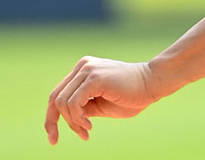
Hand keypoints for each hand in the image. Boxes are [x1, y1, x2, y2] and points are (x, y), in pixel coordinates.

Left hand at [44, 56, 161, 143]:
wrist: (152, 84)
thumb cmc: (130, 96)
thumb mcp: (100, 104)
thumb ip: (83, 106)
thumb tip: (66, 118)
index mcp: (83, 70)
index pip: (57, 94)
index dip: (51, 118)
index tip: (53, 139)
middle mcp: (82, 66)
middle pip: (55, 98)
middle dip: (56, 123)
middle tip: (72, 137)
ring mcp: (87, 70)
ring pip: (63, 102)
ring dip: (73, 123)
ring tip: (87, 131)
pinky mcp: (94, 78)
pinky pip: (73, 103)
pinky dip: (77, 119)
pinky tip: (89, 126)